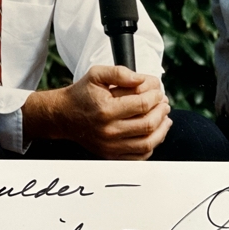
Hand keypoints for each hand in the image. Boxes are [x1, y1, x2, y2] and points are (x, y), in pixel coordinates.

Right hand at [22, 65, 171, 159]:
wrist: (64, 116)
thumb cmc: (82, 94)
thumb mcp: (96, 74)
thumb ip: (120, 72)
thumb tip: (141, 79)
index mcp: (106, 110)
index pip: (142, 104)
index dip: (156, 96)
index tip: (158, 91)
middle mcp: (109, 131)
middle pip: (148, 124)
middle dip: (162, 111)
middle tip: (164, 103)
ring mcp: (110, 146)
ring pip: (148, 143)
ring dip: (162, 129)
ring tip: (165, 118)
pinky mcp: (111, 155)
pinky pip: (139, 156)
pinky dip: (152, 145)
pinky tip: (154, 133)